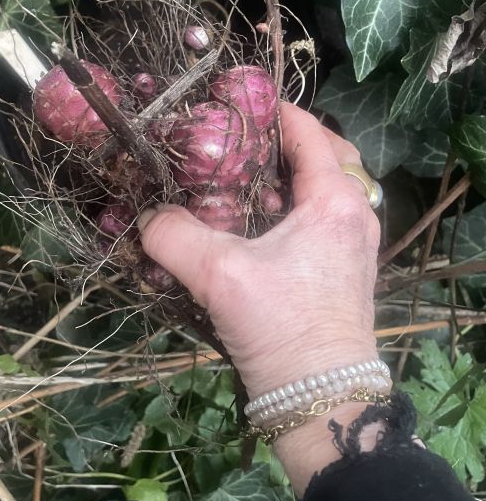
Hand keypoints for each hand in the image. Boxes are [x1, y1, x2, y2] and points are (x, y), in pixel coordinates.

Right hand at [138, 103, 382, 493]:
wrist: (321, 400)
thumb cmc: (281, 327)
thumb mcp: (219, 275)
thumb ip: (173, 236)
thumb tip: (146, 217)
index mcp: (335, 201)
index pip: (309, 132)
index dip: (273, 110)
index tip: (235, 100)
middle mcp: (353, 215)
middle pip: (325, 155)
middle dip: (285, 140)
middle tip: (242, 138)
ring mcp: (352, 245)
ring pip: (323, 188)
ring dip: (288, 174)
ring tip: (244, 175)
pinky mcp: (342, 270)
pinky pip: (320, 217)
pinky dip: (292, 206)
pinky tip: (254, 222)